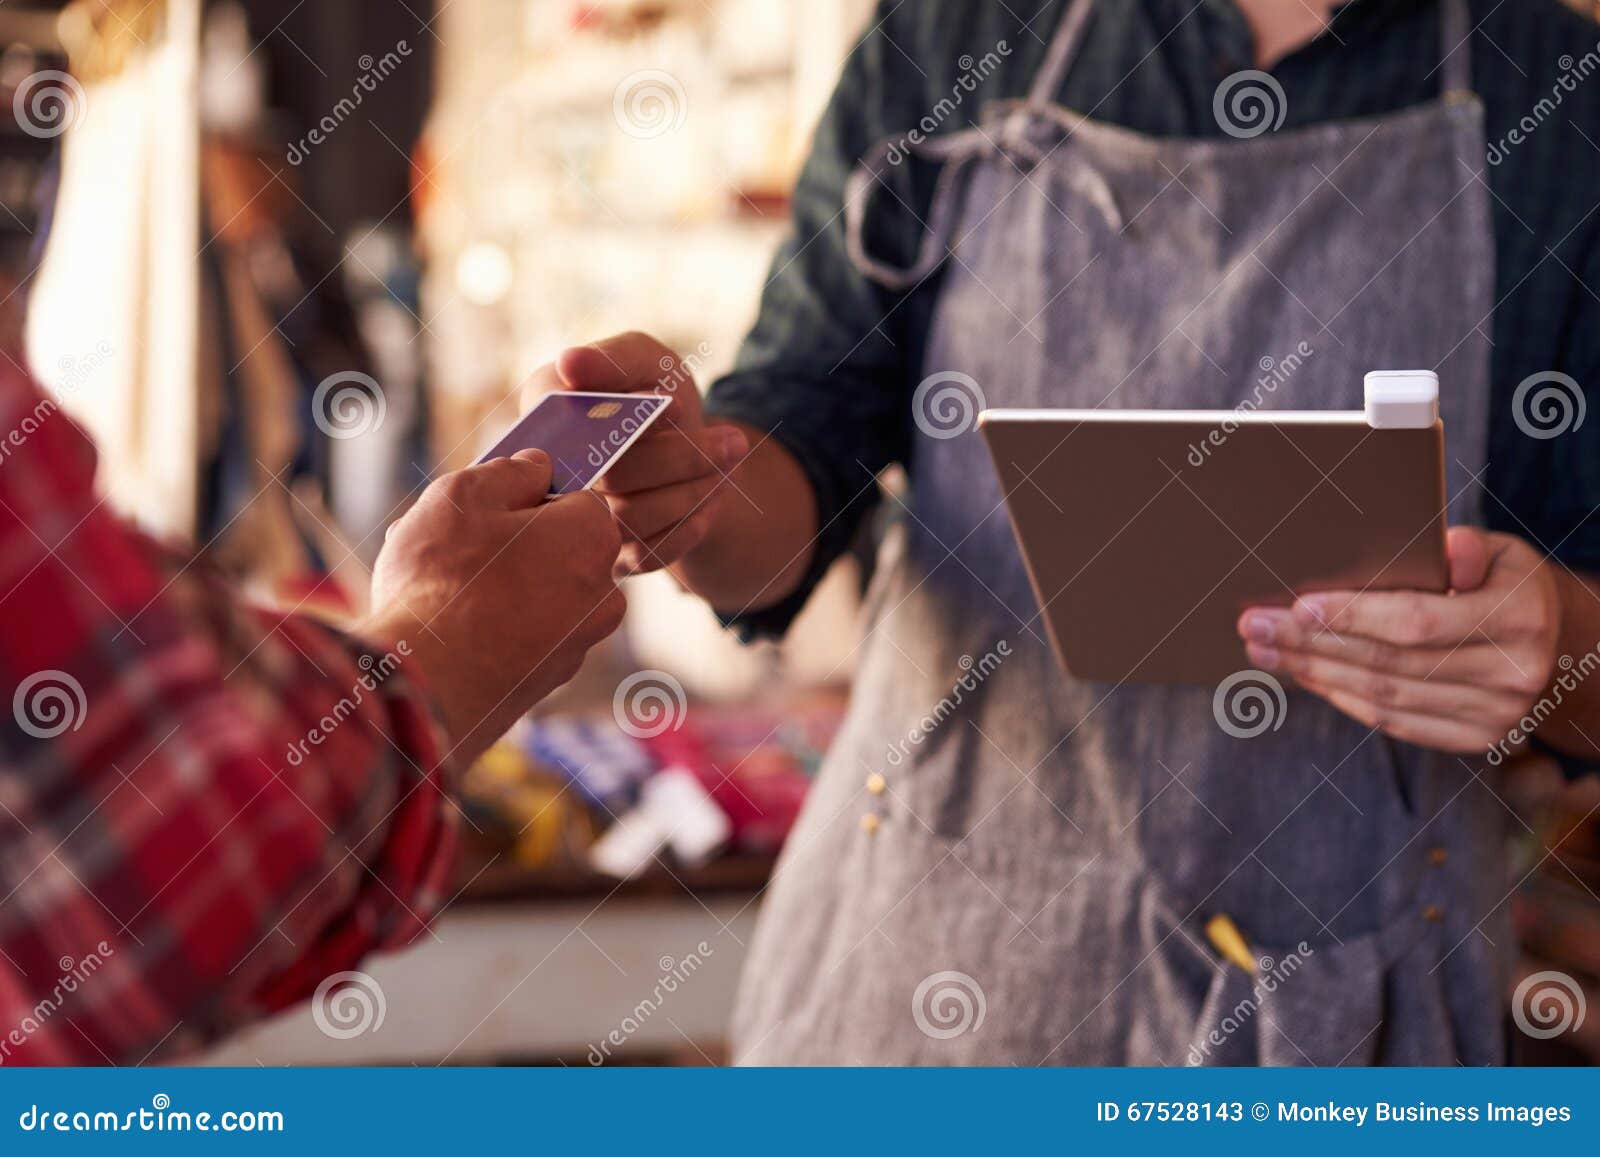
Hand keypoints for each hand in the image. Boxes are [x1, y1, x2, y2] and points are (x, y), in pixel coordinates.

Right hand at [361, 450, 625, 760]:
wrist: (427, 685)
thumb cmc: (445, 579)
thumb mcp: (465, 496)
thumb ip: (509, 472)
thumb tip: (537, 468)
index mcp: (595, 538)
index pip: (575, 498)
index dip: (526, 496)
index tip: (486, 506)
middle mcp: (603, 594)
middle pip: (555, 548)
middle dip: (506, 542)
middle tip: (448, 544)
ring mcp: (578, 644)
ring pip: (534, 593)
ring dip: (492, 584)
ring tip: (432, 585)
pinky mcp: (548, 682)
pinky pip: (522, 636)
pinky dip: (492, 627)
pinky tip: (444, 627)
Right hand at [526, 331, 749, 576]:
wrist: (682, 441)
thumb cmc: (653, 391)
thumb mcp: (643, 360)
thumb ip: (612, 359)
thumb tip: (571, 363)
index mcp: (545, 417)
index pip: (573, 428)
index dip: (631, 424)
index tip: (678, 407)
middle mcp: (549, 475)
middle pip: (612, 477)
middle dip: (681, 458)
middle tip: (734, 442)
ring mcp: (576, 524)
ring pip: (631, 521)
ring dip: (691, 492)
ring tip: (729, 464)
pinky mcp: (607, 557)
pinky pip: (647, 556)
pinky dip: (690, 526)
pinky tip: (712, 498)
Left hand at [1236, 528, 1562, 753]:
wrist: (1556, 643)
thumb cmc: (1507, 584)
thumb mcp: (1501, 553)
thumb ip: (1467, 549)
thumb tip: (1442, 548)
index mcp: (1518, 618)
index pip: (1417, 622)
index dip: (1353, 616)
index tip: (1296, 606)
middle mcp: (1511, 675)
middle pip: (1389, 663)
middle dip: (1312, 644)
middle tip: (1255, 625)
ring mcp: (1495, 716)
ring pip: (1384, 697)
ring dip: (1316, 672)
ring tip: (1267, 649)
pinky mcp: (1475, 738)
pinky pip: (1394, 722)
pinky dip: (1342, 697)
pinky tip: (1306, 675)